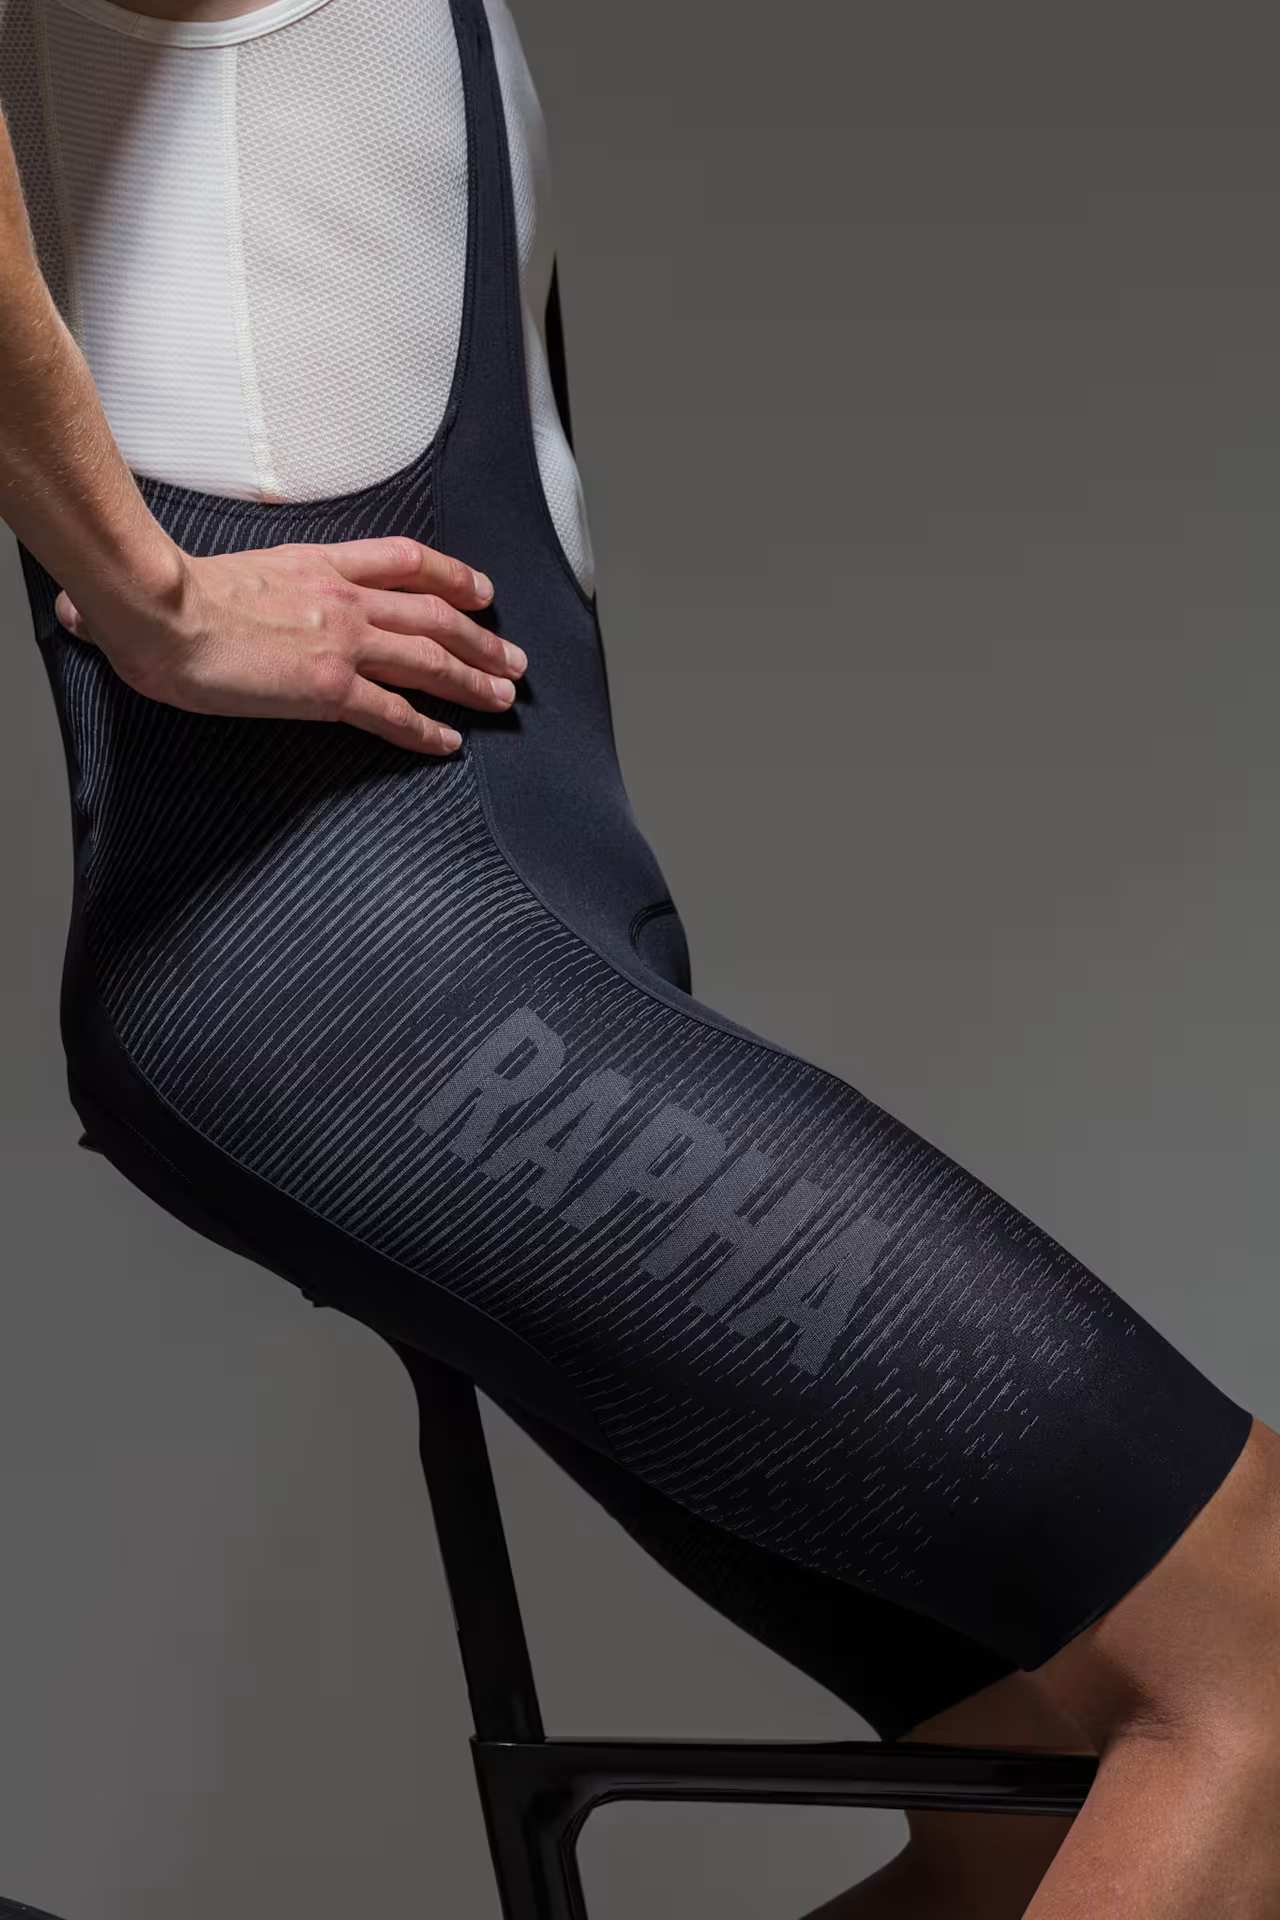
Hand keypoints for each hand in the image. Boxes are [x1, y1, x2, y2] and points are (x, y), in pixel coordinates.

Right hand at [53, 535, 525, 755]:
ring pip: (429, 658)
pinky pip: (394, 713)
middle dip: (480, 638)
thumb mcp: (222, 572)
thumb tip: (198, 604)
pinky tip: (450, 742)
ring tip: (502, 697)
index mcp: (317, 564)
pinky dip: (427, 730)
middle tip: (511, 658)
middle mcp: (342, 598)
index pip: (404, 562)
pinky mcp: (331, 689)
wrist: (160, 609)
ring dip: (472, 679)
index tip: (479, 590)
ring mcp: (342, 643)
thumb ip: (234, 585)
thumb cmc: (169, 594)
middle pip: (433, 614)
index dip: (450, 576)